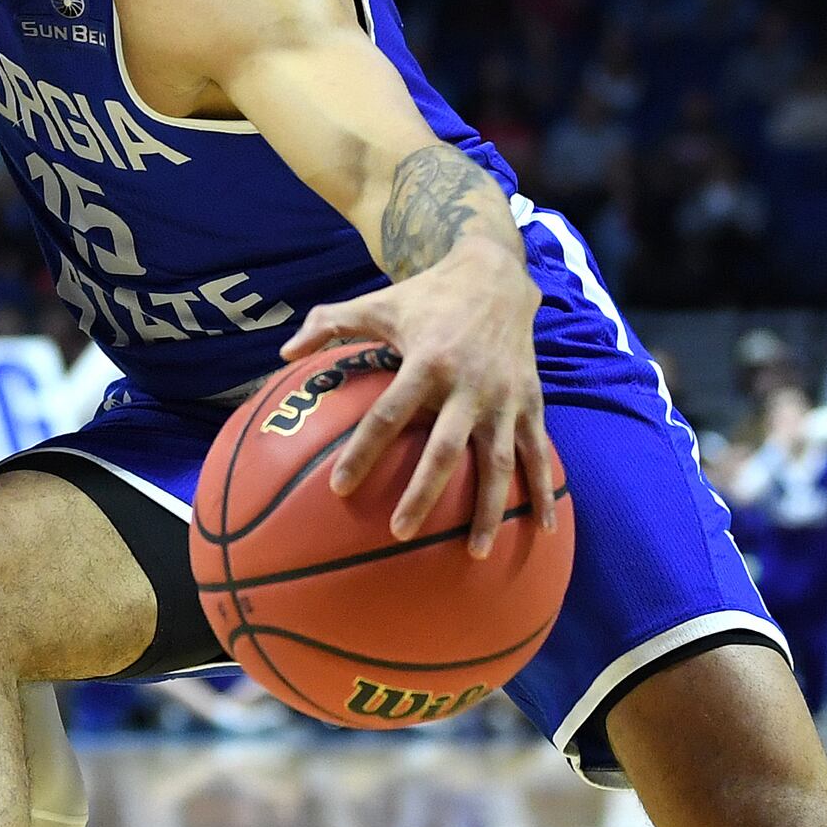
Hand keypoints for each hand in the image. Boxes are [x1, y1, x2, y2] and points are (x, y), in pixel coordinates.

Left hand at [284, 243, 559, 550]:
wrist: (497, 274)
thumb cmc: (427, 295)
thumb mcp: (376, 302)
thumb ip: (328, 325)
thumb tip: (283, 353)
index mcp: (426, 362)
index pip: (387, 415)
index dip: (362, 453)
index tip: (340, 489)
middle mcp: (468, 384)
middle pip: (444, 450)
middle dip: (423, 494)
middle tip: (399, 532)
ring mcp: (503, 397)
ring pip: (496, 462)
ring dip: (488, 509)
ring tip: (474, 552)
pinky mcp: (531, 401)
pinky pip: (537, 452)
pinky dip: (544, 490)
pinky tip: (542, 528)